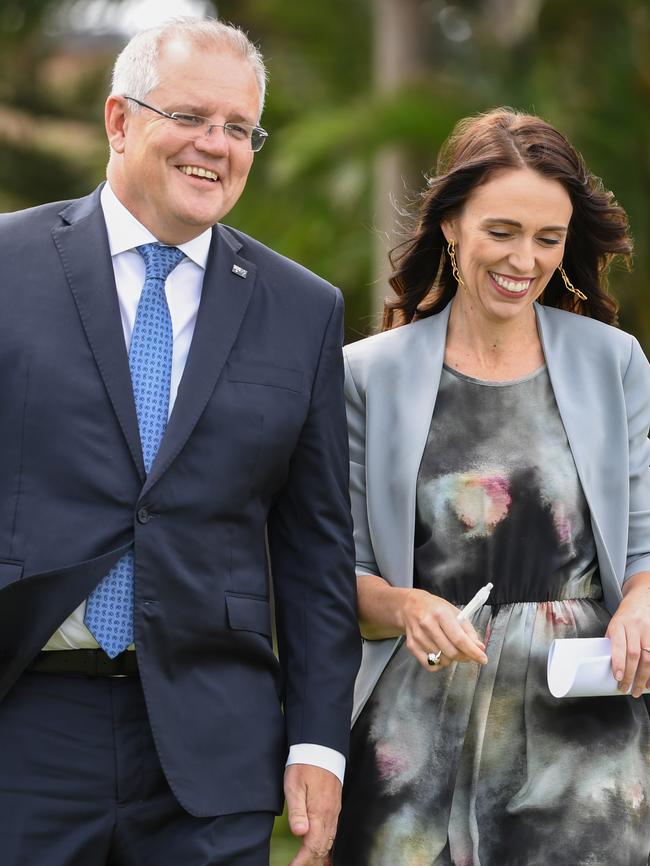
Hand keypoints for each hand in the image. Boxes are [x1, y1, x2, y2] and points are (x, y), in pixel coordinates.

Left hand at [285, 763, 340, 864]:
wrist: (320, 747)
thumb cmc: (304, 765)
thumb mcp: (294, 785)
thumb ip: (296, 810)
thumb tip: (299, 833)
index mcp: (319, 812)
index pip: (312, 846)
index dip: (301, 861)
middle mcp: (330, 815)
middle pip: (322, 848)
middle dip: (310, 862)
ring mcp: (334, 811)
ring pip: (329, 842)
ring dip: (318, 855)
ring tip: (307, 863)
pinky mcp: (335, 806)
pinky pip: (333, 832)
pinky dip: (326, 845)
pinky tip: (320, 848)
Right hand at [399, 588, 487, 670]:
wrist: (410, 605)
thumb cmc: (435, 608)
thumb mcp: (454, 612)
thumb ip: (468, 630)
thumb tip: (479, 647)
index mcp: (441, 614)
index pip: (459, 638)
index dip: (473, 651)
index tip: (483, 659)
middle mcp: (428, 625)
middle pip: (451, 652)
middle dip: (464, 657)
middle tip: (468, 654)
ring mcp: (418, 636)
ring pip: (441, 660)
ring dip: (451, 659)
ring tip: (450, 648)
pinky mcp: (411, 645)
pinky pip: (430, 665)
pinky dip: (439, 664)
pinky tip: (440, 654)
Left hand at [607, 571, 649, 697]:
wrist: (641, 598)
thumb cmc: (625, 615)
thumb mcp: (614, 624)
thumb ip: (612, 642)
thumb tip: (605, 665)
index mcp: (618, 624)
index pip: (619, 646)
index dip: (619, 663)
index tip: (618, 677)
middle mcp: (634, 627)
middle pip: (635, 655)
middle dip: (631, 675)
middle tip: (627, 689)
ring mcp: (648, 630)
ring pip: (649, 657)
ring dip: (645, 677)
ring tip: (640, 689)